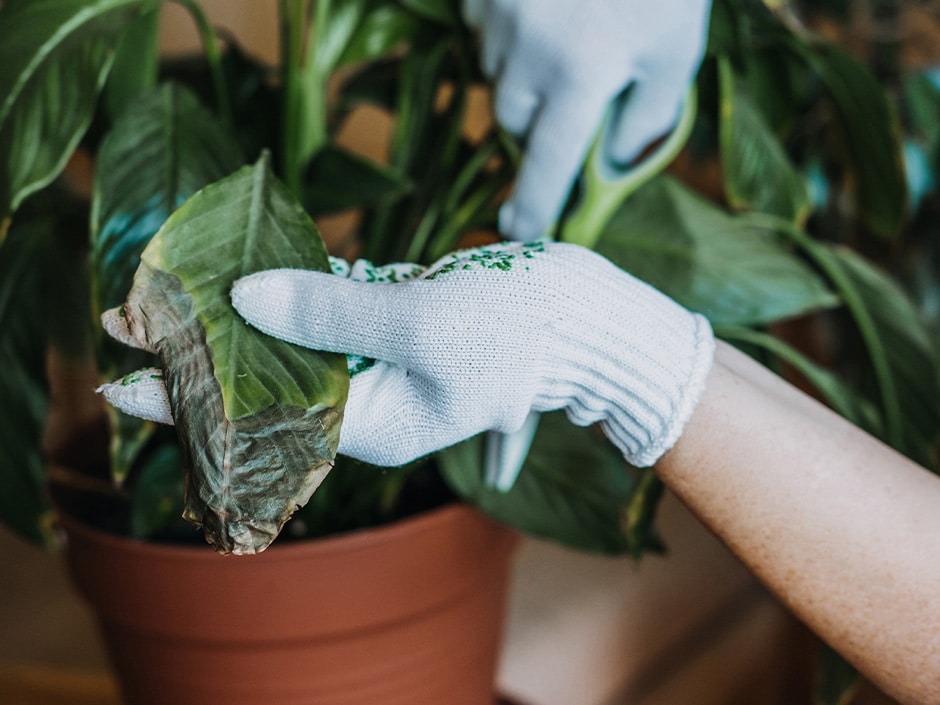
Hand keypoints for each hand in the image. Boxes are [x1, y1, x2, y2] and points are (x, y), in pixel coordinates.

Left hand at [100, 242, 713, 467]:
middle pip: (277, 381)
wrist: (583, 319)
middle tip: (158, 323)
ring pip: (306, 344)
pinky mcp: (400, 336)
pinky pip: (342, 318)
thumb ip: (331, 312)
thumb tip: (247, 294)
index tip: (127, 385)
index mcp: (374, 422)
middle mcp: (373, 406)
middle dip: (224, 350)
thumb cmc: (514, 330)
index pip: (263, 417)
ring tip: (235, 296)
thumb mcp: (419, 322)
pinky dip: (322, 296)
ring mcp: (387, 371)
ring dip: (273, 316)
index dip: (193, 401)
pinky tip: (311, 280)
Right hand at [462, 0, 710, 239]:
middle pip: (514, 120)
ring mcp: (499, 13)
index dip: (534, 204)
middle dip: (540, 116)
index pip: (551, 162)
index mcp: (584, 73)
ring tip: (567, 28)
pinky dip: (509, 31)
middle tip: (576, 86)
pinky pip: (484, 31)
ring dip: (525, 71)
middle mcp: (531, 50)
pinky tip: (544, 3)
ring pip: (498, 76)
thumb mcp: (675, 51)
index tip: (518, 233)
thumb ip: (646, 119)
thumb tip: (608, 164)